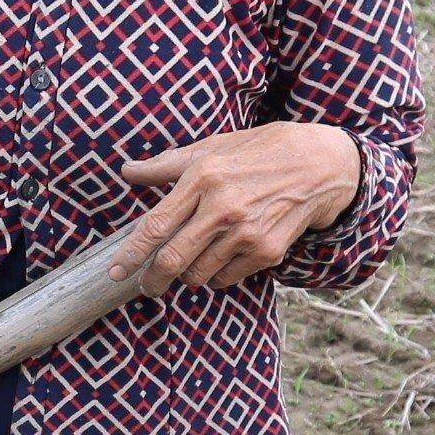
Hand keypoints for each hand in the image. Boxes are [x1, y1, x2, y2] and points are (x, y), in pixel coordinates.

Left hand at [114, 124, 362, 294]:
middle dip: (152, 280)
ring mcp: (246, 232)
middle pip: (172, 259)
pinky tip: (223, 256)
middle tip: (147, 286)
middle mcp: (223, 207)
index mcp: (203, 177)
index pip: (155, 226)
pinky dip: (216, 275)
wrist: (318, 165)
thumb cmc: (258, 152)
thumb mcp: (212, 148)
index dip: (131, 254)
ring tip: (190, 263)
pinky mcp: (267, 251)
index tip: (116, 272)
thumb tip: (127, 172)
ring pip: (198, 274)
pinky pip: (226, 278)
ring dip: (187, 275)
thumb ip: (166, 165)